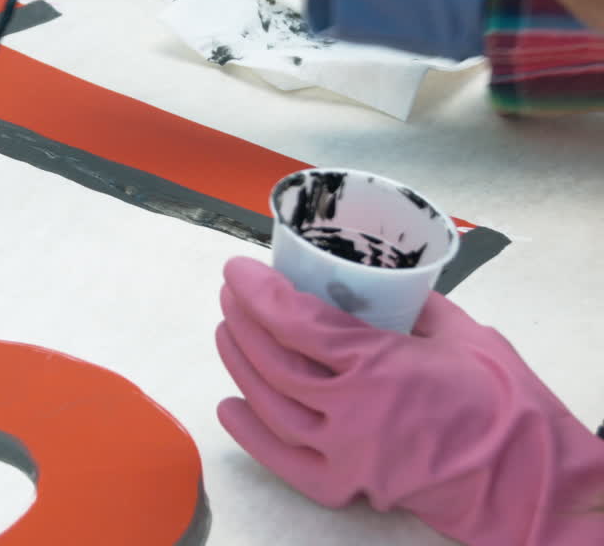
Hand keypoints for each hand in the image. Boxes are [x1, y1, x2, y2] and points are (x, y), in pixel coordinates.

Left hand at [216, 257, 603, 544]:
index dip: (258, 292)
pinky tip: (229, 406)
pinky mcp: (347, 485)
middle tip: (231, 296)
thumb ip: (415, 305)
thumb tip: (384, 286)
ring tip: (227, 334)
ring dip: (240, 365)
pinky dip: (250, 434)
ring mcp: (344, 452)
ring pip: (271, 404)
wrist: (528, 481)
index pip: (296, 321)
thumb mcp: (461, 333)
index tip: (236, 271)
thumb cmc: (505, 402)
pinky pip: (283, 461)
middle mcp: (350, 409)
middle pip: (273, 359)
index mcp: (378, 364)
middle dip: (243, 321)